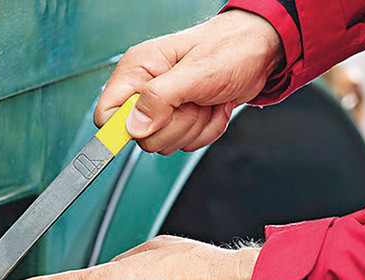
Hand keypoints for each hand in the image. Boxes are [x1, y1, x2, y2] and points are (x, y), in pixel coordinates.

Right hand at [94, 9, 282, 153]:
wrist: (257, 53)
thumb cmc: (229, 49)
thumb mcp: (195, 72)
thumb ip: (159, 98)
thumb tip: (135, 126)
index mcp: (137, 71)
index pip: (106, 114)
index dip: (125, 126)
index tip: (152, 122)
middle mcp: (145, 90)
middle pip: (139, 137)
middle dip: (175, 125)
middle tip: (193, 100)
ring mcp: (161, 108)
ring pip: (164, 143)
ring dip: (194, 127)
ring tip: (204, 99)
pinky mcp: (178, 121)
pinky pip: (184, 144)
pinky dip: (205, 131)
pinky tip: (211, 108)